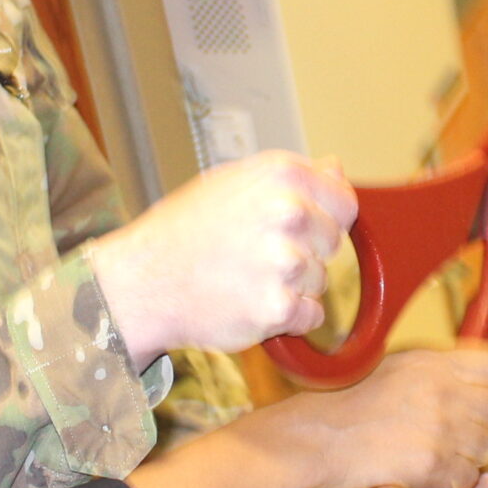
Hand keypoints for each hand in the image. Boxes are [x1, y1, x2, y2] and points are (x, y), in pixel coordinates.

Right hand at [88, 152, 355, 361]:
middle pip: (332, 244)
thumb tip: (336, 170)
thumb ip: (291, 178)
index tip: (297, 229)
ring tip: (244, 278)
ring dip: (291, 287)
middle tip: (254, 255)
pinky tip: (248, 302)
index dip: (324, 219)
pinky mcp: (278, 307)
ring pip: (319, 282)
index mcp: (282, 175)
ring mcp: (284, 261)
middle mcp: (288, 212)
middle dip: (304, 253)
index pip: (344, 203)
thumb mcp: (234, 183)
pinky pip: (310, 316)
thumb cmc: (186, 231)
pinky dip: (286, 318)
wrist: (143, 282)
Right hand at [282, 343, 487, 487]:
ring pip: (487, 445)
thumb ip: (437, 368)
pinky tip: (433, 472)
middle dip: (485, 418)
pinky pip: (469, 476)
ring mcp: (442, 430)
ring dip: (470, 451)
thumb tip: (469, 377)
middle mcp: (444, 393)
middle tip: (463, 428)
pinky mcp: (434, 465)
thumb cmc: (352, 401)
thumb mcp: (397, 366)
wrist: (324, 437)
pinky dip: (454, 479)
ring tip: (443, 451)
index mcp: (435, 364)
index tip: (478, 393)